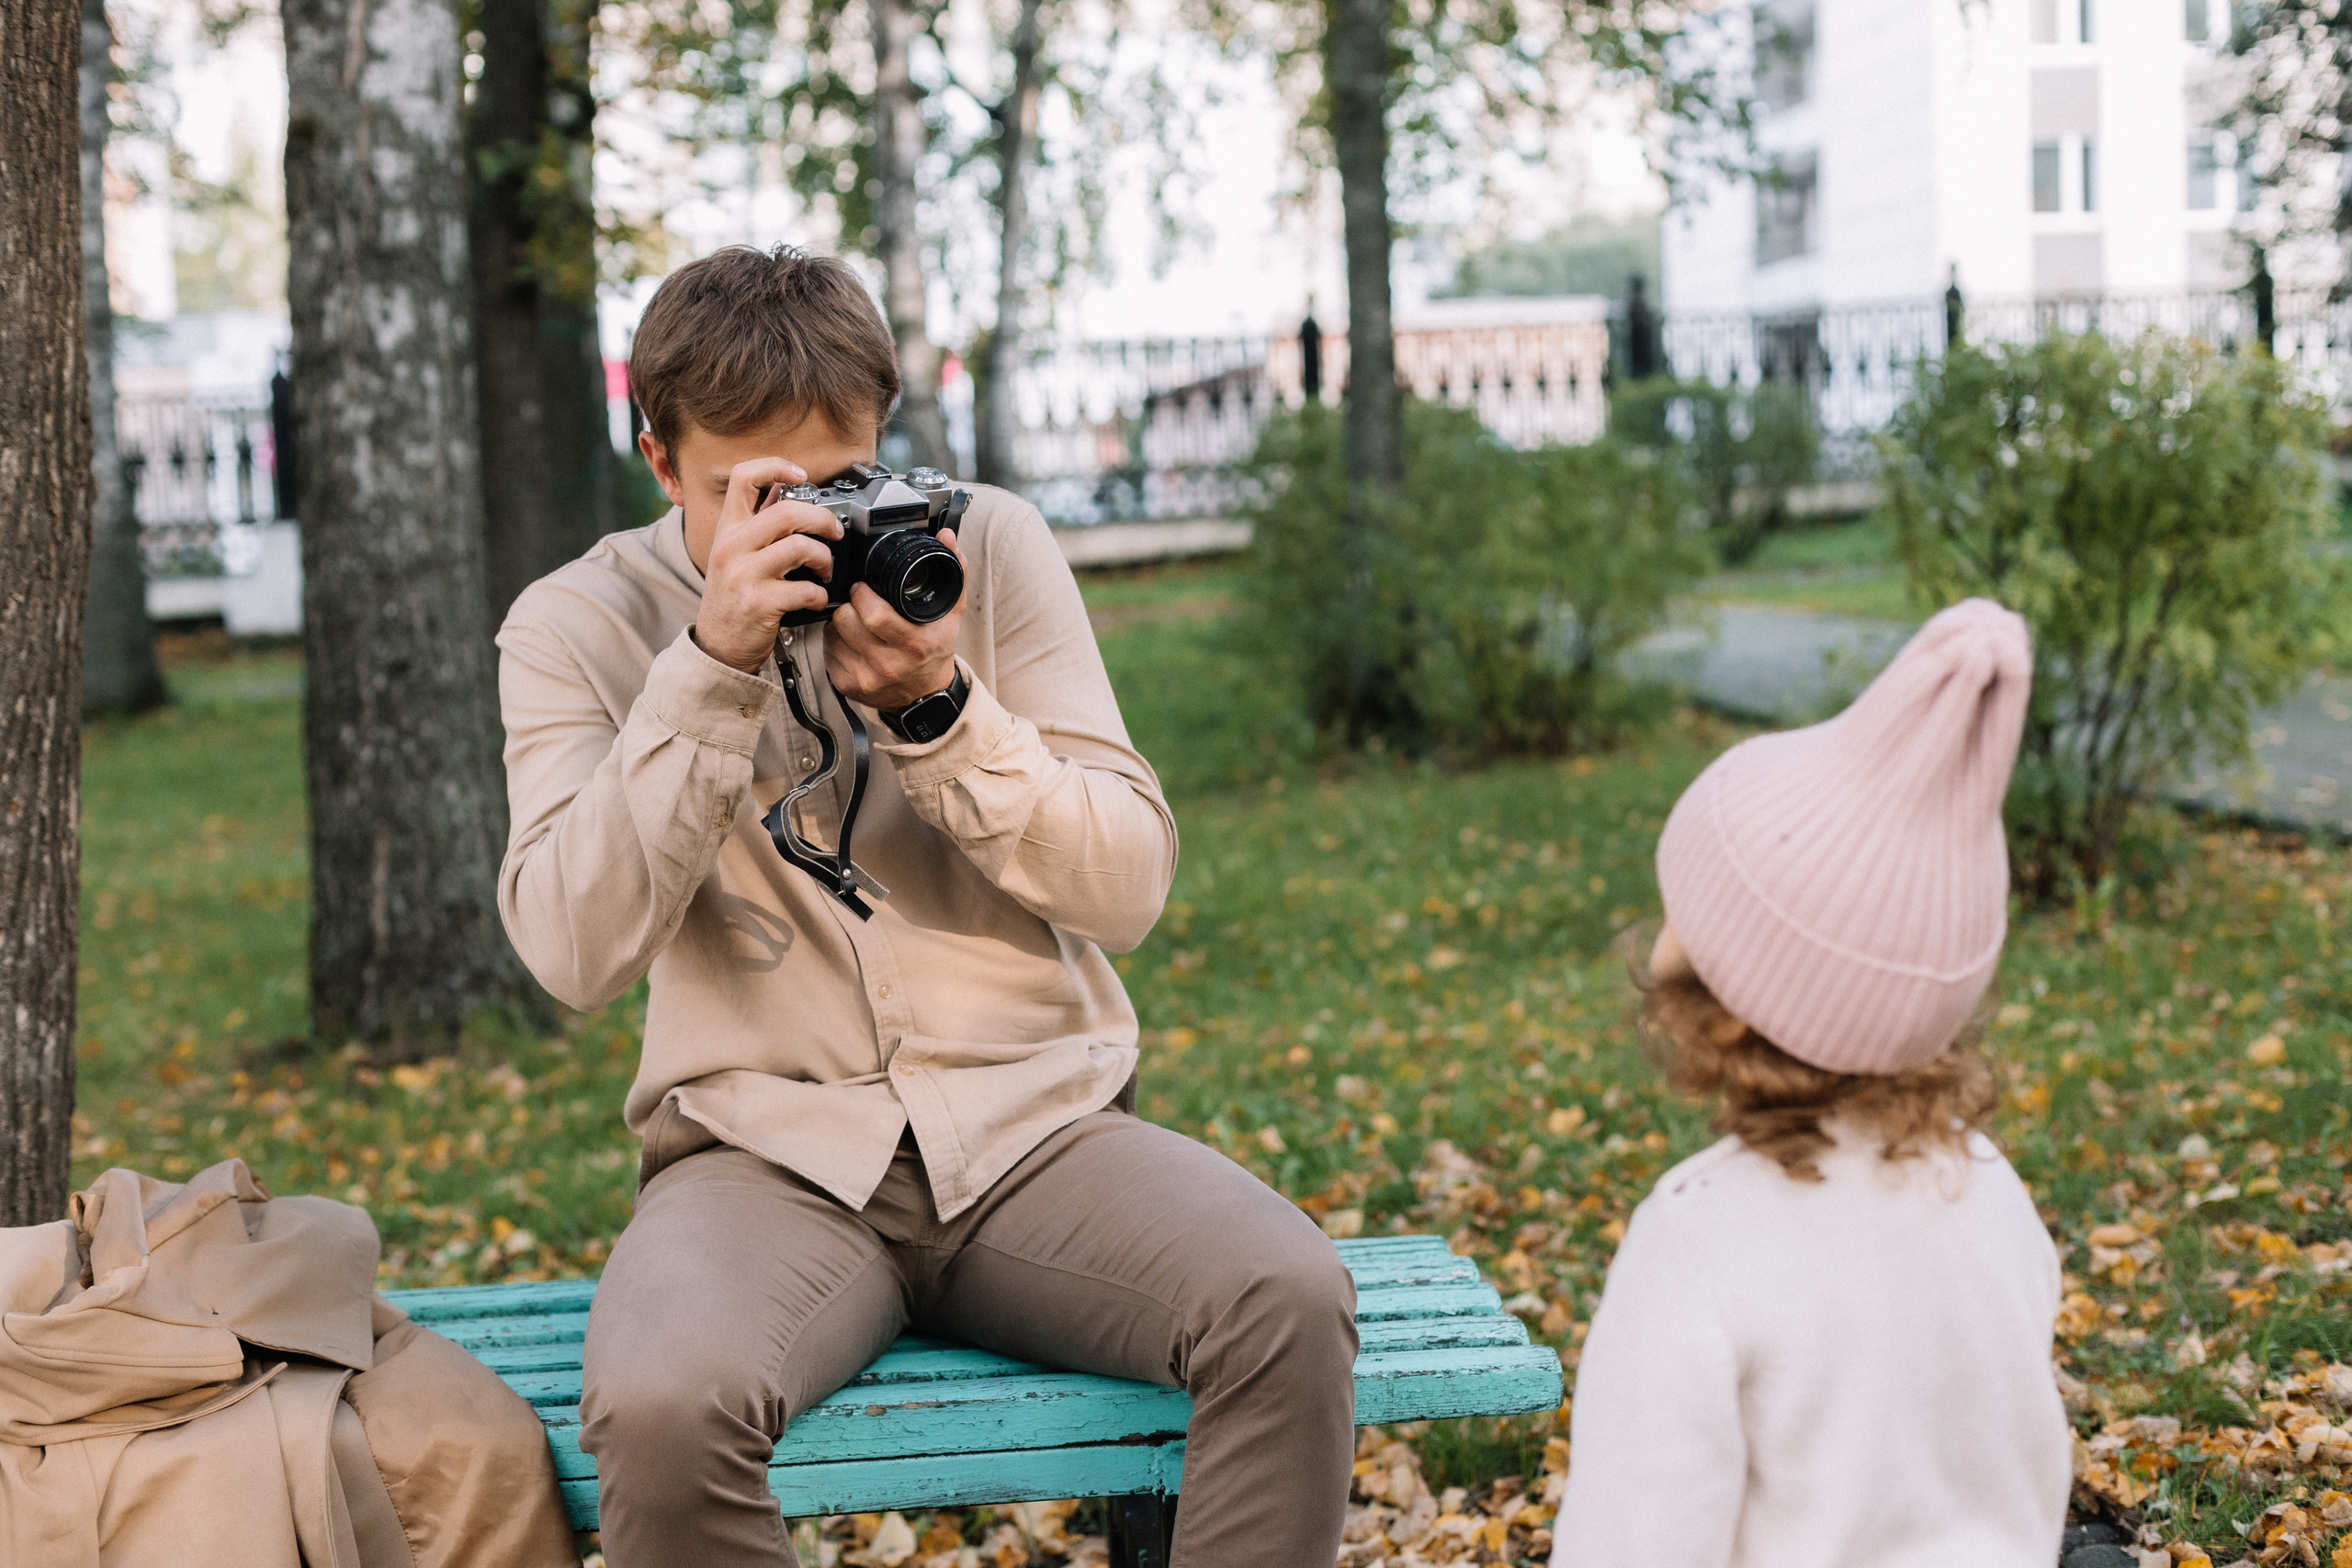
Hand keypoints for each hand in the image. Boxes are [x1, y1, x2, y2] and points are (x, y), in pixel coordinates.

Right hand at [694, 459, 844, 672]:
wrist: (717, 647)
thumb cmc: (733, 598)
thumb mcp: (735, 554)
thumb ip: (759, 524)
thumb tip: (789, 490)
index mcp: (727, 528)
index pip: (743, 476)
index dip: (776, 466)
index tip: (802, 476)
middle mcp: (731, 546)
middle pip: (786, 510)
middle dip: (822, 518)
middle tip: (835, 531)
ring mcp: (743, 575)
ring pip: (801, 547)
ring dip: (825, 558)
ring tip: (824, 569)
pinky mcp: (758, 603)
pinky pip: (805, 589)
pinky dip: (819, 594)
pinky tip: (815, 598)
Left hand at [824, 528, 964, 712]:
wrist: (926, 695)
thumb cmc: (935, 651)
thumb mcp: (950, 613)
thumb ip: (953, 572)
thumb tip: (946, 538)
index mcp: (914, 645)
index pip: (874, 615)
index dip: (862, 595)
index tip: (863, 587)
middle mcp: (888, 665)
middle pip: (846, 621)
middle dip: (847, 604)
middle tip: (856, 601)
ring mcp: (865, 678)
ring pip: (832, 634)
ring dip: (839, 621)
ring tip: (854, 619)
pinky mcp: (847, 687)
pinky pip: (827, 652)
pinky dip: (834, 641)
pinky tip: (850, 639)